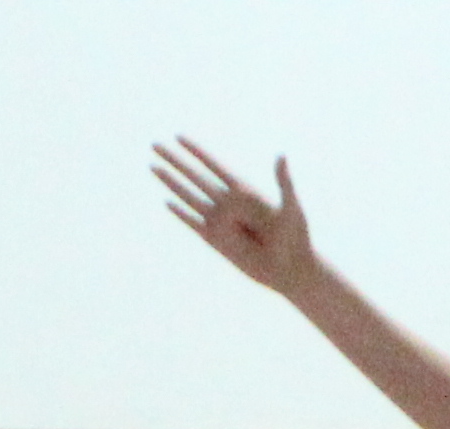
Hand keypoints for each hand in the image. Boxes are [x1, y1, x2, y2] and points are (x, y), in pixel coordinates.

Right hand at [155, 140, 317, 296]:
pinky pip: (193, 223)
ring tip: (153, 166)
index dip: (197, 151)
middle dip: (175, 160)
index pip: (214, 164)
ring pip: (188, 196)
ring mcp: (219, 221)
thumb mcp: (292, 208)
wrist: (290, 270)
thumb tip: (281, 155)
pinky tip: (167, 203)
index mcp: (244, 191)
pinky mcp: (215, 240)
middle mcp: (227, 203)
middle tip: (155, 144)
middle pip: (194, 176)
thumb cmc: (296, 238)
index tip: (179, 137)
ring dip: (171, 182)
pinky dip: (181, 213)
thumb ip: (284, 182)